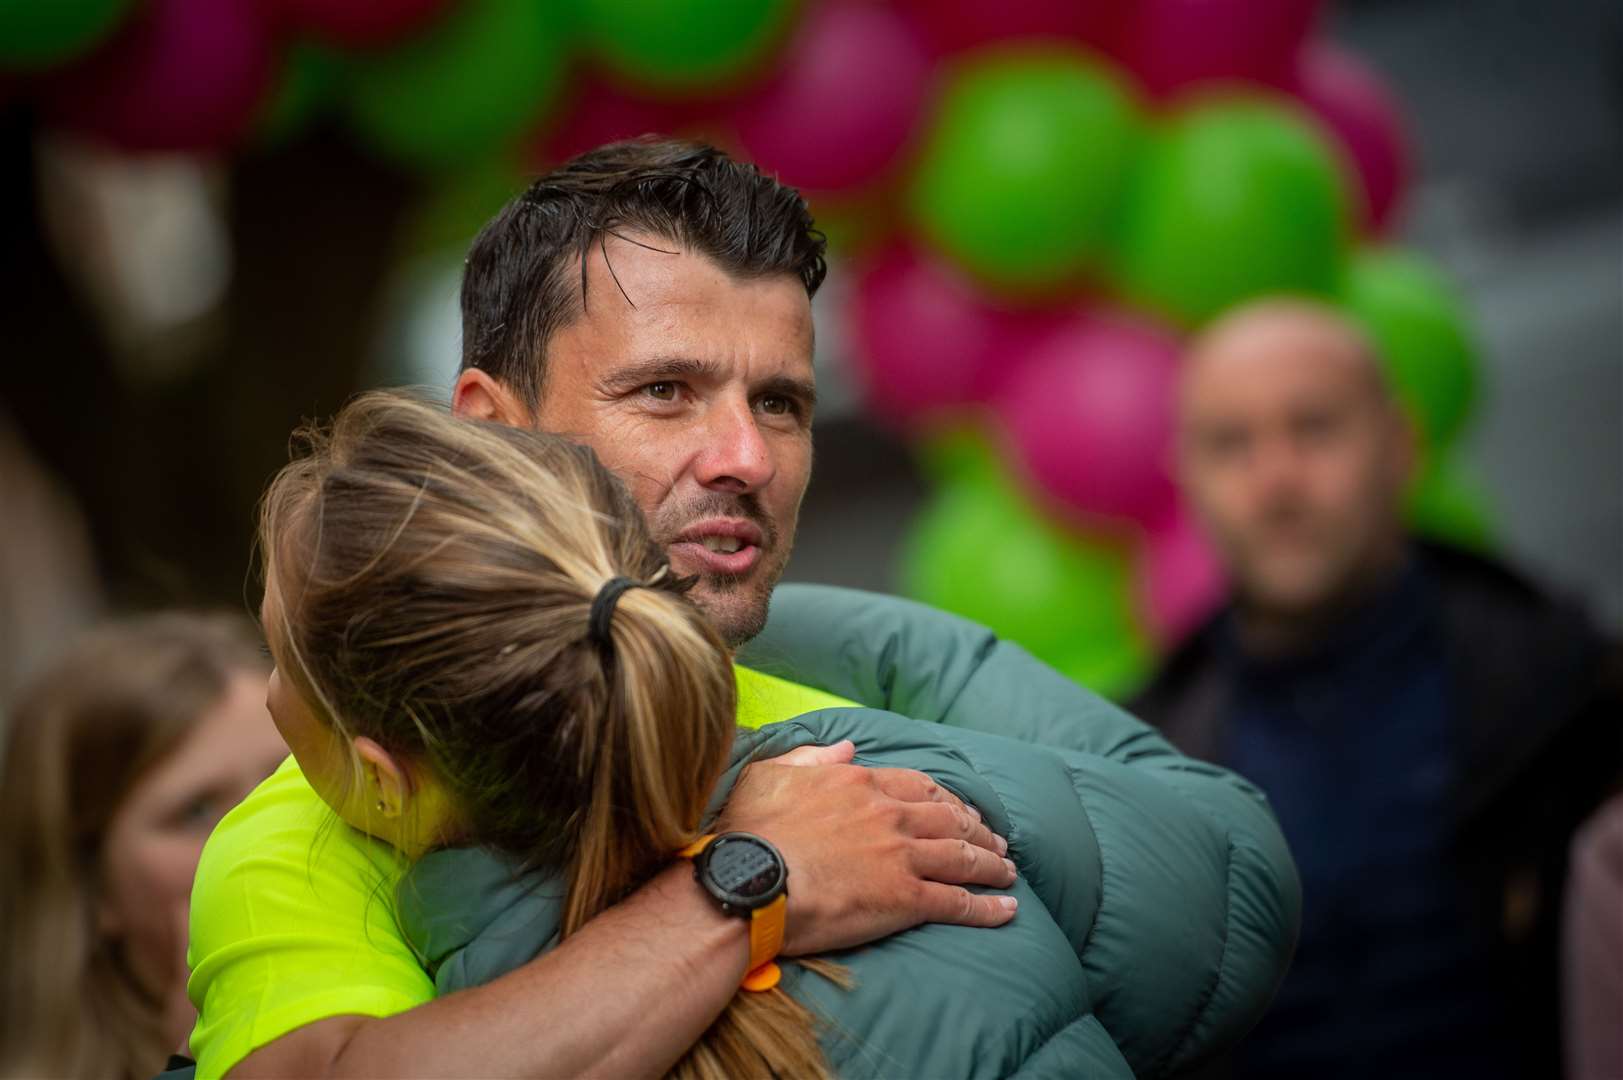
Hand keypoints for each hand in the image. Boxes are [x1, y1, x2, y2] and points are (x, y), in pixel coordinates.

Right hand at [718, 740, 1017, 955]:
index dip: (946, 797)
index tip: (959, 807)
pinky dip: (988, 906)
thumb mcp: (769, 775)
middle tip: (994, 838)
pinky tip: (1008, 909)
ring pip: (963, 855)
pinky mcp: (905, 898)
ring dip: (991, 862)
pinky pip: (958, 901)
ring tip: (1007, 869)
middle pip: (951, 817)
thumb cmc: (748, 832)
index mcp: (859, 784)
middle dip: (978, 827)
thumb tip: (846, 747)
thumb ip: (811, 758)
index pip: (918, 785)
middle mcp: (889, 815)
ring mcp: (901, 856)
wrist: (750, 881)